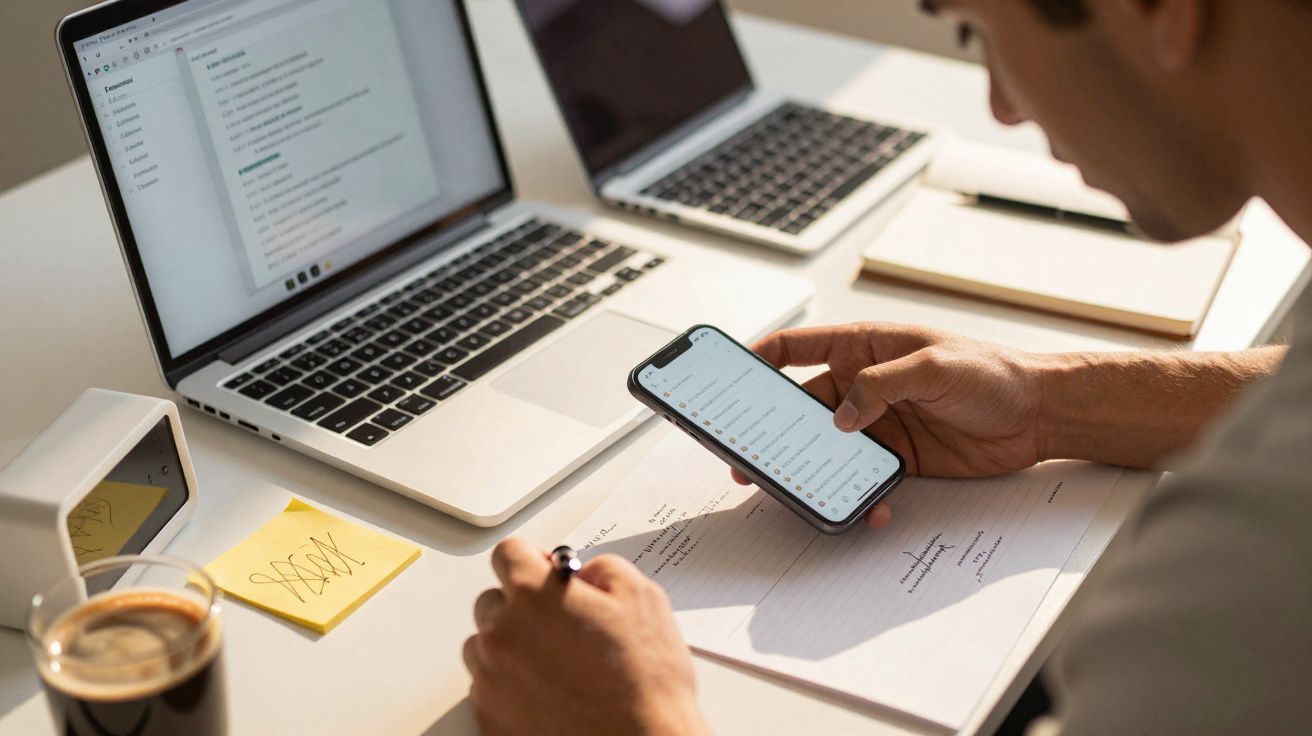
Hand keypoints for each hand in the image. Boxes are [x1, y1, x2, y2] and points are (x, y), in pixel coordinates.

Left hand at [464, 540, 709, 735]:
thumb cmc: (644, 681)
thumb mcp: (642, 597)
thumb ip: (603, 568)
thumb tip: (583, 571)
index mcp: (534, 595)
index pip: (508, 553)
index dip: (532, 558)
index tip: (546, 571)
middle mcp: (502, 633)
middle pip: (494, 600)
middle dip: (524, 604)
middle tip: (564, 624)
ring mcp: (491, 678)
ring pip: (486, 644)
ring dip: (513, 644)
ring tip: (558, 664)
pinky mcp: (490, 716)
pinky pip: (488, 685)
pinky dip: (511, 683)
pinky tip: (551, 691)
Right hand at [733, 323, 1046, 526]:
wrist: (1040, 415)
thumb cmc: (993, 372)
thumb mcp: (934, 365)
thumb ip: (882, 385)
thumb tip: (842, 416)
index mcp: (863, 348)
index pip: (796, 348)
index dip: (758, 359)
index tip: (728, 379)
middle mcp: (863, 385)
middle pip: (800, 406)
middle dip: (770, 430)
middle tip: (745, 454)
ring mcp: (878, 423)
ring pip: (827, 448)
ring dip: (810, 468)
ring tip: (790, 488)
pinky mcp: (898, 458)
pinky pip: (864, 479)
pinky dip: (860, 496)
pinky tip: (867, 507)